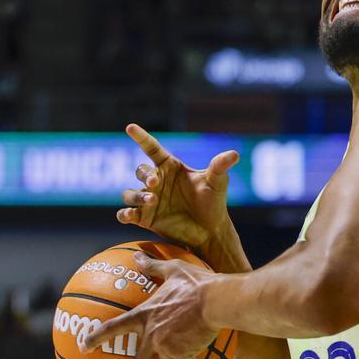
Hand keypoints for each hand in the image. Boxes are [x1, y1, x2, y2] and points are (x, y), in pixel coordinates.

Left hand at [78, 253, 219, 358]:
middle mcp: (153, 336)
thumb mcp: (173, 270)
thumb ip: (153, 266)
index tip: (83, 347)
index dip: (96, 337)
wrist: (214, 301)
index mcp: (145, 316)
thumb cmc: (195, 283)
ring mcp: (169, 348)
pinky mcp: (187, 354)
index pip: (113, 328)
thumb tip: (137, 256)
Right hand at [118, 124, 238, 247]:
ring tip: (151, 200)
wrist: (210, 231)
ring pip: (130, 193)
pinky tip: (130, 215)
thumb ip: (220, 167)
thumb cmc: (213, 202)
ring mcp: (149, 200)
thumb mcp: (217, 182)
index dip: (141, 137)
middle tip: (155, 183)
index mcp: (170, 167)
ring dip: (137, 195)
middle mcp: (157, 182)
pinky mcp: (145, 218)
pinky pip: (126, 214)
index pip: (152, 148)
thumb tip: (234, 154)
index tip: (130, 127)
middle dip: (145, 175)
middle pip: (141, 171)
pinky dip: (124, 214)